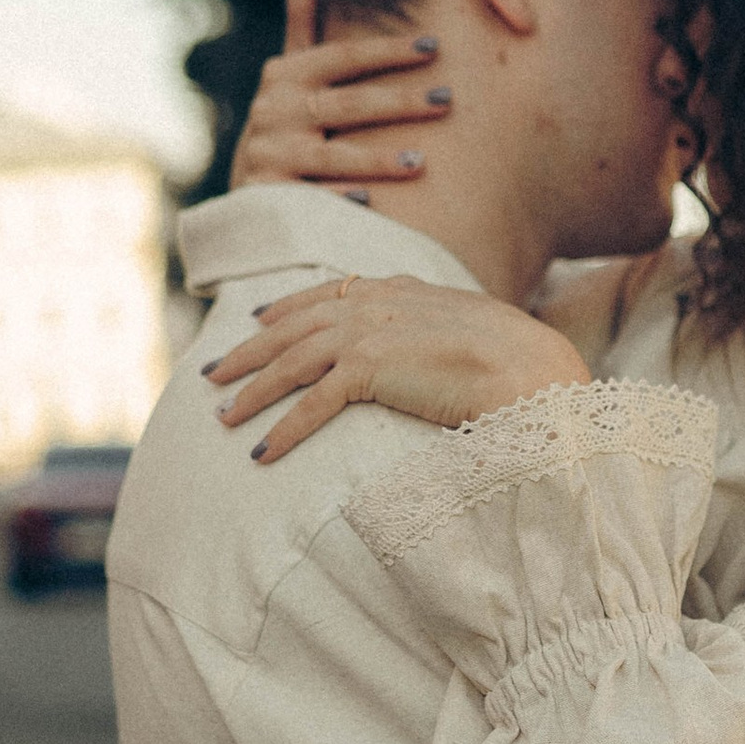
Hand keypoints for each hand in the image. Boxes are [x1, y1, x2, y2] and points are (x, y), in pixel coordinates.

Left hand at [204, 275, 591, 465]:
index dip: (287, 308)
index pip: (327, 295)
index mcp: (399, 290)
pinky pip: (312, 404)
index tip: (259, 320)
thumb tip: (430, 344)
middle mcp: (376, 304)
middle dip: (249, 351)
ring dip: (253, 392)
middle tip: (213, 373)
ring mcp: (369, 334)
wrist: (531, 368)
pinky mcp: (368, 370)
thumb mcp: (471, 326)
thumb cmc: (518, 358)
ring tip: (224, 418)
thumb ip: (438, 326)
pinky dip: (284, 430)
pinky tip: (263, 453)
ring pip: (291, 362)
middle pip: (293, 327)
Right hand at [231, 0, 453, 195]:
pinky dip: (339, 200)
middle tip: (447, 99)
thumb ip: (300, 23)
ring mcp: (269, 156)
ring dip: (376, 158)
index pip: (343, 57)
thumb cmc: (284, 126)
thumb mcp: (287, 75)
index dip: (387, 51)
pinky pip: (311, 200)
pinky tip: (372, 202)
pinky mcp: (269, 200)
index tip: (434, 46)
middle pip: (346, 104)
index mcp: (284, 77)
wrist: (246, 199)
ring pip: (331, 155)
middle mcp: (274, 113)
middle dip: (399, 102)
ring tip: (421, 161)